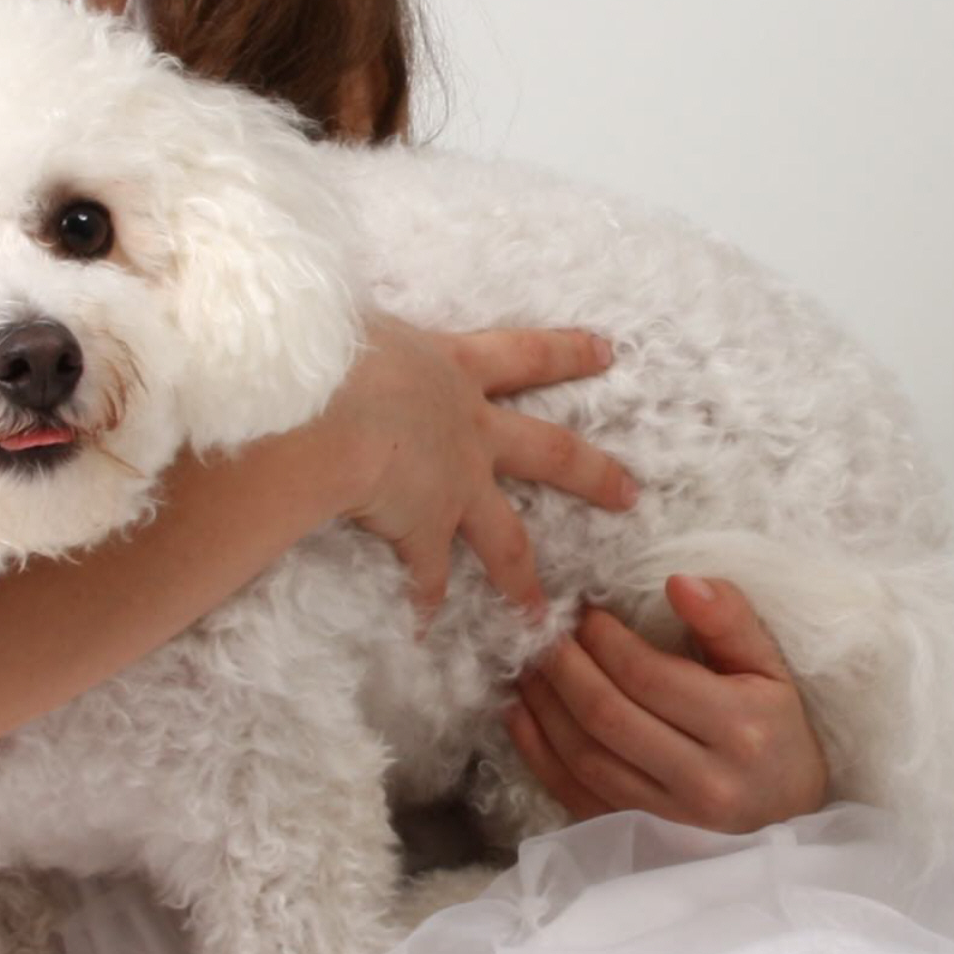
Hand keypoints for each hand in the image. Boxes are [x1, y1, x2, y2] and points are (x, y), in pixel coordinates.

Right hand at [326, 315, 638, 625]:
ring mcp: (454, 483)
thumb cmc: (333, 349)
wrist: (322, 407)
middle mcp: (468, 428)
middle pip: (547, 451)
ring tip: (539, 612)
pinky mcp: (423, 529)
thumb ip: (369, 334)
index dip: (567, 351)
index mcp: (454, 366)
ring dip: (522, 578)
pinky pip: (427, 576)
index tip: (609, 351)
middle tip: (631, 493)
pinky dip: (423, 604)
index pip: (524, 354)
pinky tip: (423, 630)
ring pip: (506, 538)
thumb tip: (348, 323)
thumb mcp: (360, 325)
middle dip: (592, 472)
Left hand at [503, 574, 830, 832]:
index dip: (604, 638)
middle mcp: (704, 781)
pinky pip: (574, 795)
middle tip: (543, 630)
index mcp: (740, 729)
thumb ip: (729, 619)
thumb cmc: (776, 731)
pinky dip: (537, 752)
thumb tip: (678, 581)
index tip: (584, 609)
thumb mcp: (770, 668)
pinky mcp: (639, 840)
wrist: (788, 821)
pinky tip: (520, 713)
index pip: (648, 676)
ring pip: (584, 757)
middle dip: (564, 666)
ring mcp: (668, 819)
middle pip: (607, 716)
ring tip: (528, 663)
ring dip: (543, 705)